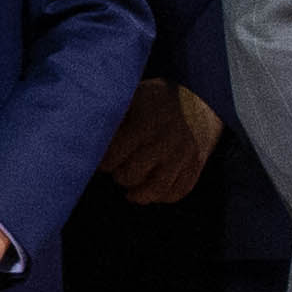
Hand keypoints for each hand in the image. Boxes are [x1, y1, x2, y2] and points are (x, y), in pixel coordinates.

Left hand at [100, 81, 226, 209]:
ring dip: (139, 195)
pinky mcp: (196, 164)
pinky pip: (180, 190)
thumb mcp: (136, 95)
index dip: (104, 161)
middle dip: (119, 175)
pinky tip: (153, 192)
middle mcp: (165, 142)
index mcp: (145, 125)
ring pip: (157, 189)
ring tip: (131, 192)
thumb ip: (115, 112)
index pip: (113, 156)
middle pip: (131, 175)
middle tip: (118, 169)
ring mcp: (183, 155)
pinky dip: (164, 197)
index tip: (103, 159)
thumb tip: (88, 128)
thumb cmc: (159, 98)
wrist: (203, 98)